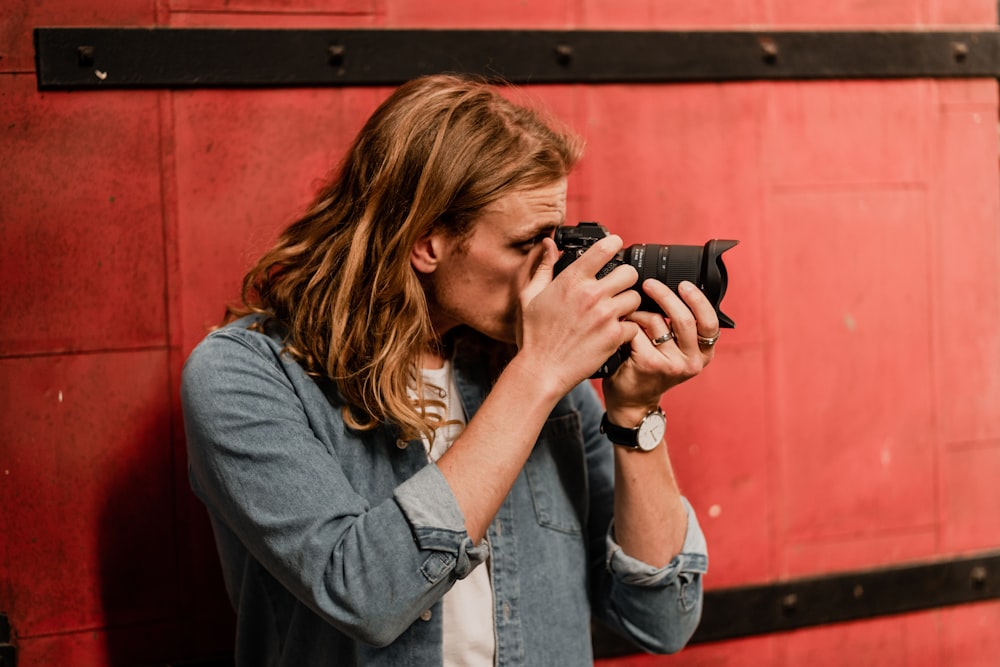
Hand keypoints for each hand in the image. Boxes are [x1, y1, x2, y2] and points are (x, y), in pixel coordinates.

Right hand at [516, 235, 640, 395]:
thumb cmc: (534, 335)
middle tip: (617, 287)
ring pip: (635, 298)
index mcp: (572, 280)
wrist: (542, 369)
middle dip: (625, 278)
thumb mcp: (530, 296)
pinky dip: (626, 330)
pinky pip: (633, 325)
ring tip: (615, 313)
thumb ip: (542, 267)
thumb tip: (549, 244)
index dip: (614, 243)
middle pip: (629, 272)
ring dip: (627, 304)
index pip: (604, 248)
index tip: (615, 245)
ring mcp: (605, 316)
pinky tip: (613, 333)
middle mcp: (591, 294)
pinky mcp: (614, 336)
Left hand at [603, 279, 719, 420]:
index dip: (698, 300)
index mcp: (703, 354)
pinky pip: (638, 332)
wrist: (632, 401)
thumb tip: (671, 290)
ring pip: (657, 322)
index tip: (684, 285)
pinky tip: (622, 328)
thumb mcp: (675, 349)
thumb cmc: (650, 369)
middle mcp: (692, 361)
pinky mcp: (651, 364)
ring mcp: (672, 365)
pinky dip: (628, 325)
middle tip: (650, 285)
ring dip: (639, 313)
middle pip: (684, 318)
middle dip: (665, 295)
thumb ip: (680, 327)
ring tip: (630, 315)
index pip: (709, 323)